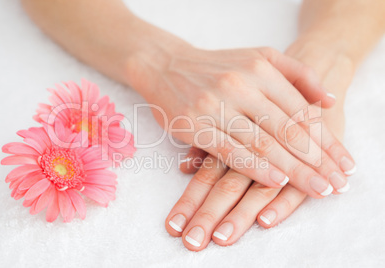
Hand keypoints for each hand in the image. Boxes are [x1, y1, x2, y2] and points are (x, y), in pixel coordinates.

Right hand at [129, 45, 354, 197]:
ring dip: (293, 170)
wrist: (167, 65)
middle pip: (287, 130)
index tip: (342, 164)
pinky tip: (276, 182)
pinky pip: (230, 152)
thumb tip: (329, 100)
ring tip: (316, 189)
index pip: (302, 111)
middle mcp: (240, 85)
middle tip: (336, 184)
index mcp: (260, 69)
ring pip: (262, 144)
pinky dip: (255, 168)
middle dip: (316, 162)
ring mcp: (215, 106)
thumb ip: (297, 73)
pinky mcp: (194, 125)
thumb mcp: (260, 57)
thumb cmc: (217, 67)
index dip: (325, 140)